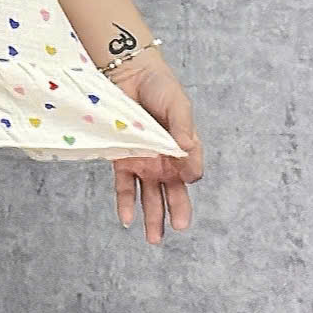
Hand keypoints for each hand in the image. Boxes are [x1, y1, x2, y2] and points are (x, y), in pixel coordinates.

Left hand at [104, 54, 202, 241]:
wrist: (128, 74)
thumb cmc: (159, 87)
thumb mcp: (179, 106)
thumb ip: (184, 129)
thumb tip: (186, 151)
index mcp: (183, 149)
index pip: (190, 172)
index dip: (190, 176)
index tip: (187, 177)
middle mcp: (165, 161)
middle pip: (173, 193)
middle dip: (176, 212)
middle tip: (179, 228)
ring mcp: (143, 163)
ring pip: (149, 196)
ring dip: (152, 217)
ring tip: (154, 238)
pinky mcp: (122, 160)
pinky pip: (124, 186)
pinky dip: (125, 203)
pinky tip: (127, 219)